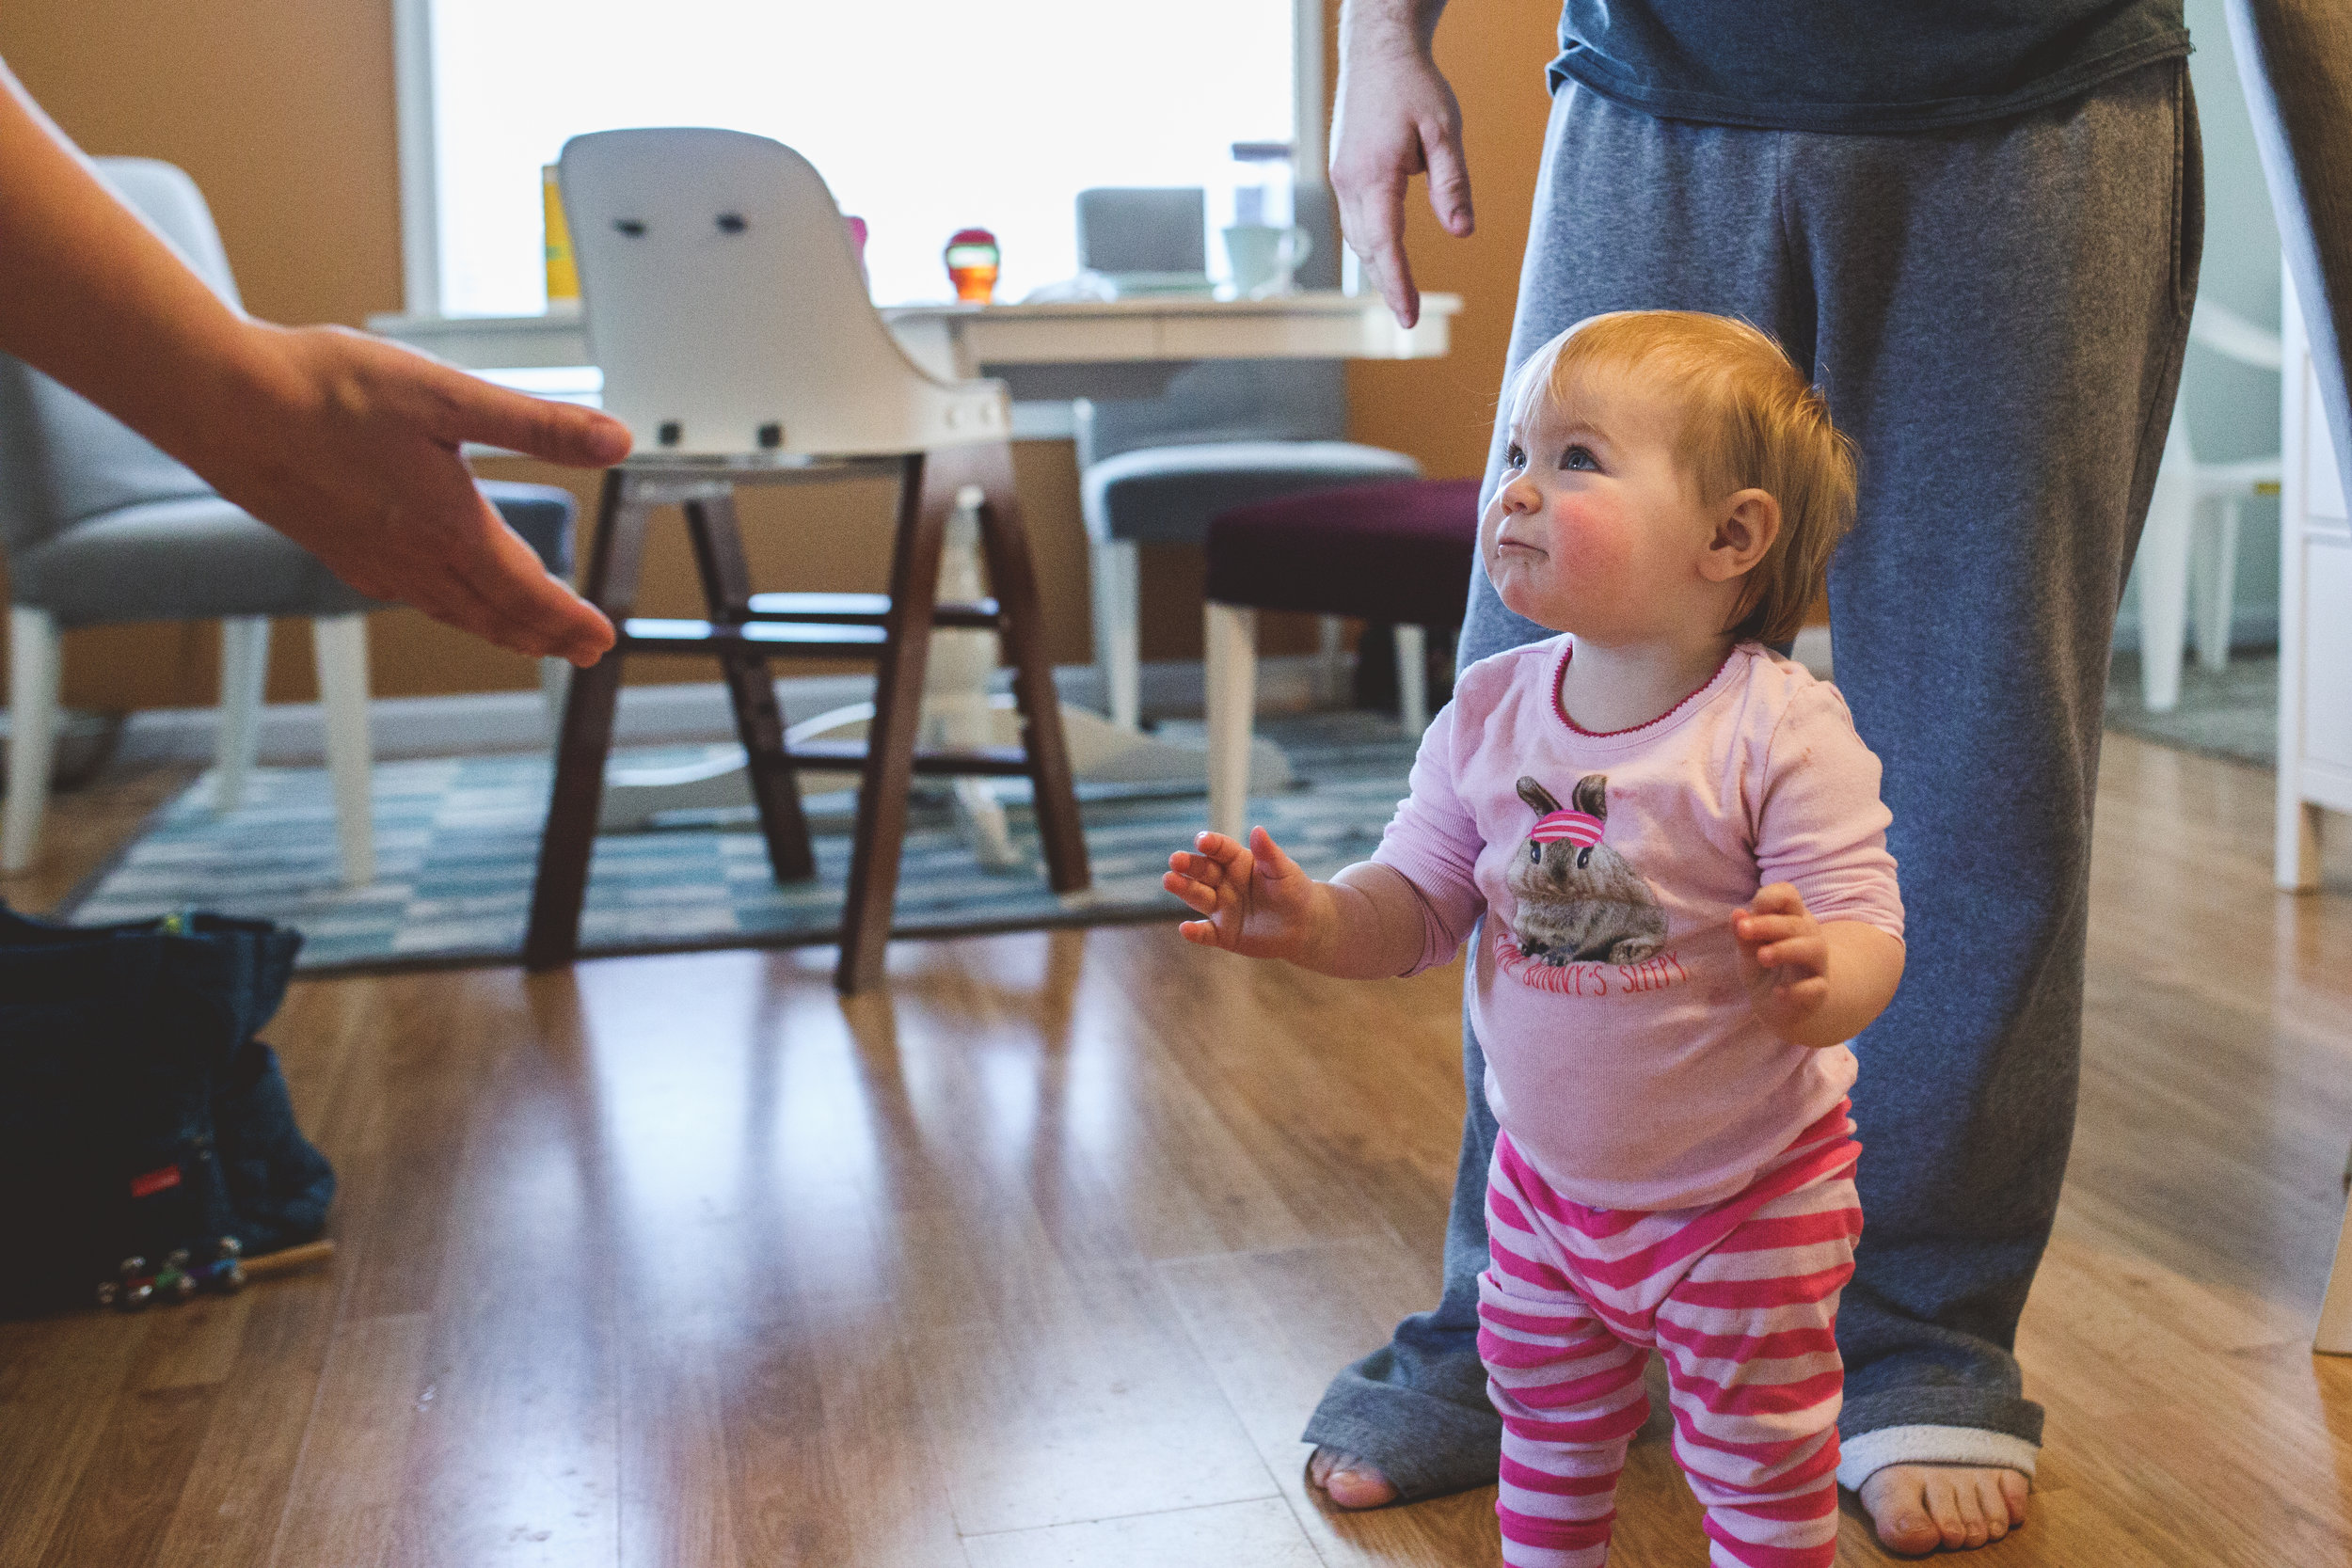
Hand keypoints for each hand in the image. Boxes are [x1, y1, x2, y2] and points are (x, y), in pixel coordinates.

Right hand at [189, 324, 631, 666]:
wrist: (221, 401)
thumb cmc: (328, 391)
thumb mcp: (448, 396)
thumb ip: (537, 425)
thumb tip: (616, 440)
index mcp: (449, 528)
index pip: (527, 592)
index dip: (569, 619)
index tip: (601, 638)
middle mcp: (412, 559)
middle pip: (494, 613)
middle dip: (545, 635)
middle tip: (584, 652)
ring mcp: (370, 560)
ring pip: (451, 610)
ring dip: (498, 627)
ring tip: (530, 638)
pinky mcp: (337, 548)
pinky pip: (409, 595)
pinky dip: (448, 608)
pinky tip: (445, 598)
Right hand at [1164, 827, 1332, 962]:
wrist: (1303, 926)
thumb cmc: (1293, 891)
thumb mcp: (1284, 871)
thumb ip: (1269, 853)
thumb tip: (1258, 829)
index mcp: (1238, 862)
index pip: (1220, 849)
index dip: (1210, 844)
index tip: (1201, 841)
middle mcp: (1224, 882)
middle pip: (1202, 871)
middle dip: (1188, 865)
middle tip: (1175, 860)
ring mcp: (1221, 907)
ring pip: (1197, 896)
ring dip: (1183, 889)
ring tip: (1169, 880)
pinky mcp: (1222, 933)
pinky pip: (1205, 932)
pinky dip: (1195, 932)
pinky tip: (1186, 929)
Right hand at [1329, 6, 1473, 328]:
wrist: (1376, 50)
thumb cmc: (1415, 86)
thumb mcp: (1444, 131)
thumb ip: (1453, 184)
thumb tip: (1463, 233)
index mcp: (1375, 176)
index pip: (1386, 244)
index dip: (1398, 285)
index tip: (1410, 318)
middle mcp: (1349, 183)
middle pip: (1367, 249)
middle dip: (1386, 285)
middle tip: (1407, 319)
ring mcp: (1341, 178)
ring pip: (1356, 238)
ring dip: (1376, 267)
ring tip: (1398, 294)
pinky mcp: (1343, 171)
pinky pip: (1354, 220)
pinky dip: (1370, 243)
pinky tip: (1383, 253)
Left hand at [1733, 882, 1829, 1039]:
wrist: (1780, 1005)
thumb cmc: (1765, 966)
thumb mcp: (1748, 949)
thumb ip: (1744, 933)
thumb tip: (1737, 913)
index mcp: (1791, 918)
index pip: (1788, 896)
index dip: (1769, 898)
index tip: (1745, 916)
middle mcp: (1809, 937)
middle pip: (1796, 923)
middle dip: (1768, 924)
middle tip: (1743, 931)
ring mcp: (1817, 964)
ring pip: (1812, 948)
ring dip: (1785, 949)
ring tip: (1762, 956)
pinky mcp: (1819, 991)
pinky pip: (1815, 987)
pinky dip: (1798, 990)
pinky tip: (1778, 992)